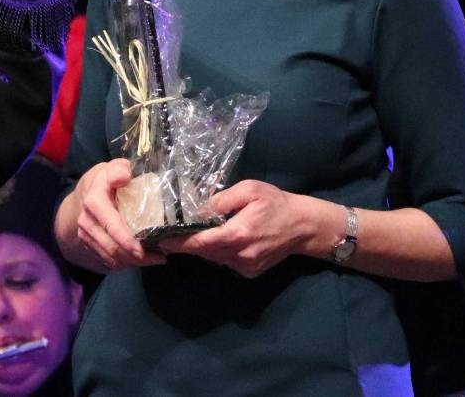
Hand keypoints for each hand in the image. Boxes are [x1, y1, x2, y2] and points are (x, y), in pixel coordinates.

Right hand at [68, 159, 165, 270]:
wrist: (84, 192)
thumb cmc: (106, 179)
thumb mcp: (113, 167)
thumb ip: (119, 170)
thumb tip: (124, 177)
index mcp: (94, 201)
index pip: (111, 225)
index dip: (126, 240)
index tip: (142, 250)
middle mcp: (87, 221)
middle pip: (111, 246)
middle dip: (135, 257)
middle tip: (159, 257)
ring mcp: (86, 235)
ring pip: (110, 256)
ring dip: (133, 262)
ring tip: (156, 259)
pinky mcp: (89, 244)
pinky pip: (107, 259)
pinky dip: (125, 263)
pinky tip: (142, 259)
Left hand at [161, 180, 317, 277]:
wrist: (303, 226)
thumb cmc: (276, 203)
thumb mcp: (249, 190)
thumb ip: (221, 200)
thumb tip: (198, 211)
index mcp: (237, 234)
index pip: (200, 242)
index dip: (179, 243)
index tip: (161, 241)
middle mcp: (239, 255)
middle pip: (204, 251)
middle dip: (187, 244)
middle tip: (170, 235)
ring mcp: (245, 266)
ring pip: (214, 258)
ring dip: (204, 246)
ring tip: (195, 233)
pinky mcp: (249, 272)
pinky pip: (225, 261)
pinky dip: (219, 251)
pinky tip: (224, 238)